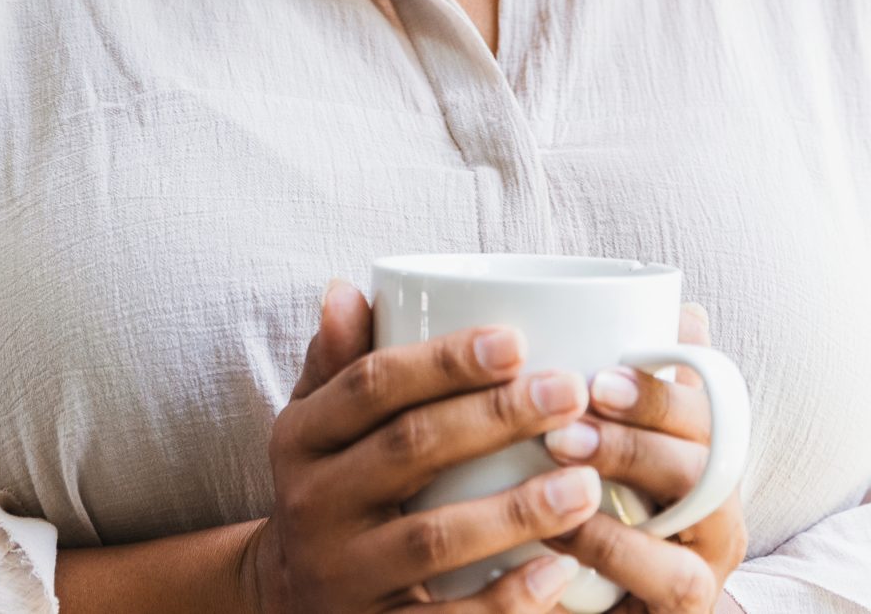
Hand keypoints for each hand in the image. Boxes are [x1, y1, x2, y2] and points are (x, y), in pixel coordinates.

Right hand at [240, 277, 610, 612]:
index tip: (516, 339)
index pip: (370, 384)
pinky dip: (504, 601)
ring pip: (432, 538)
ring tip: (585, 483)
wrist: (285, 602)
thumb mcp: (317, 425)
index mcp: (301, 438)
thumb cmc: (332, 487)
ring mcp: (343, 575)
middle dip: (495, 418)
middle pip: (409, 449)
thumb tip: (349, 288)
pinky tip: (560, 572)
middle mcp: (313, 504)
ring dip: (514, 510)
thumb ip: (338, 360)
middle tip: (569, 393)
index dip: (443, 361)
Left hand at [534, 302, 749, 613]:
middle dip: (637, 443)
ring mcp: (706, 572)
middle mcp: (722, 517)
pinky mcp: (684, 613)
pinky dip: (609, 558)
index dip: (662, 391)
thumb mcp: (626, 442)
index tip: (601, 376)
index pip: (710, 412)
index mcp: (712, 459)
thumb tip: (684, 307)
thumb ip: (645, 385)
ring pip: (689, 530)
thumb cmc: (617, 513)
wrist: (607, 604)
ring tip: (555, 478)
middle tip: (565, 428)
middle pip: (706, 469)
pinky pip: (666, 587)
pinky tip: (551, 538)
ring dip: (616, 508)